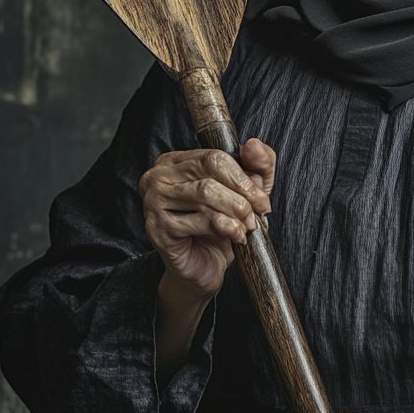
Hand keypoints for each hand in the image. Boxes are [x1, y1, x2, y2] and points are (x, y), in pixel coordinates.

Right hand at [140, 139, 274, 383]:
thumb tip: (253, 145)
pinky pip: (200, 219)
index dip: (243, 177)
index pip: (213, 156)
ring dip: (235, 211)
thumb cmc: (220, 227)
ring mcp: (153, 202)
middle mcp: (157, 177)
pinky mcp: (157, 228)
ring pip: (205, 192)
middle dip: (241, 194)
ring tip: (247, 226)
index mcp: (175, 162)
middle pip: (209, 171)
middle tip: (256, 214)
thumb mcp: (247, 191)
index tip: (261, 198)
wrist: (203, 267)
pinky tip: (234, 237)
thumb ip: (257, 165)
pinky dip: (226, 228)